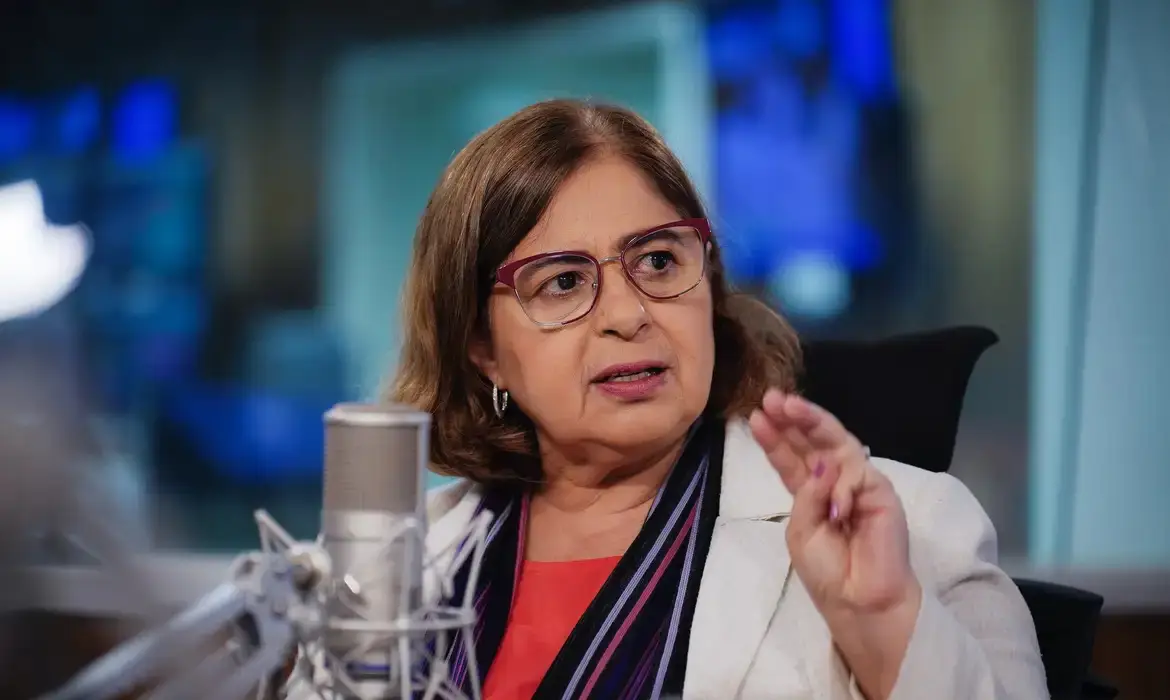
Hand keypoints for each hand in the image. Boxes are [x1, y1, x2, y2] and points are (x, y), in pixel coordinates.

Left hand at [750, 389, 920, 697]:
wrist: (860, 600)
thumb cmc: (828, 571)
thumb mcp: (800, 531)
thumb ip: (805, 495)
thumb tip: (822, 463)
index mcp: (811, 492)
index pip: (791, 458)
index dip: (775, 437)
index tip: (754, 415)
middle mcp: (835, 481)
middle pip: (814, 442)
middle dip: (794, 418)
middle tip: (773, 398)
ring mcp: (859, 484)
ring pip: (837, 444)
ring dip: (813, 423)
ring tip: (790, 408)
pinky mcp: (882, 492)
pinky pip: (858, 474)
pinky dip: (841, 485)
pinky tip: (836, 506)